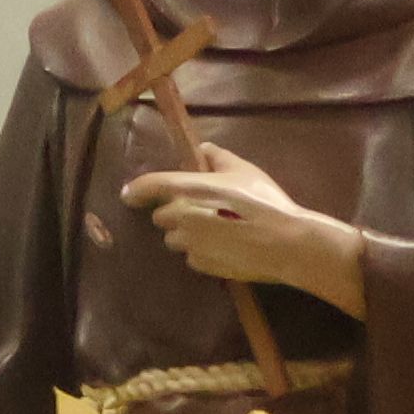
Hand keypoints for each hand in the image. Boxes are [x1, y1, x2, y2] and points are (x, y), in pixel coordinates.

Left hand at [121, 147, 366, 305]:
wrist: (285, 243)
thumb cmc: (265, 202)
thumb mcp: (245, 171)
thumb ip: (219, 158)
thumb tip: (204, 148)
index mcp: (189, 190)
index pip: (151, 186)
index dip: (136, 189)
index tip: (129, 195)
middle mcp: (182, 217)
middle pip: (162, 217)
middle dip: (176, 214)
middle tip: (203, 210)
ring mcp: (189, 244)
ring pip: (175, 239)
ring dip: (187, 234)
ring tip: (217, 231)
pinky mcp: (201, 264)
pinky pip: (192, 256)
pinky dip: (202, 252)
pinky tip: (225, 247)